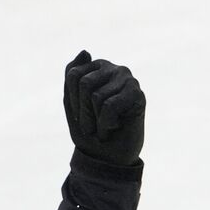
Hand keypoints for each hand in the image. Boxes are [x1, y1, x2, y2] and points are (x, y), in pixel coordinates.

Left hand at [64, 50, 144, 166]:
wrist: (106, 158)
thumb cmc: (89, 132)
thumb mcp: (72, 105)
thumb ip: (72, 77)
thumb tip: (85, 51)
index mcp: (97, 68)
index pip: (73, 75)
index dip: (73, 101)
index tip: (81, 115)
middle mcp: (114, 69)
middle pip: (85, 84)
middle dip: (84, 112)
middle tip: (94, 124)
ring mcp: (128, 80)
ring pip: (97, 97)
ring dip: (96, 121)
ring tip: (106, 126)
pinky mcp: (138, 95)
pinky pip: (110, 106)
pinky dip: (106, 124)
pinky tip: (116, 126)